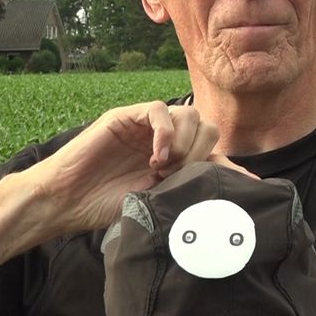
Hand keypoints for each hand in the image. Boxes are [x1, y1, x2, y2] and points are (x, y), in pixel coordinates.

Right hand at [21, 101, 243, 234]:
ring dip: (184, 144)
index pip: (215, 152)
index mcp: (176, 160)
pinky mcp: (127, 116)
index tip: (249, 186)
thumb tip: (231, 195)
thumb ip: (188, 190)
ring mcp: (147, 126)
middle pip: (208, 128)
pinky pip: (160, 110)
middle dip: (200, 153)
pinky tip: (157, 156)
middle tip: (177, 177)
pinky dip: (166, 132)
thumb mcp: (157, 202)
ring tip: (164, 168)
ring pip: (189, 115)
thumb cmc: (106, 206)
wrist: (66, 201)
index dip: (231, 166)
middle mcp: (165, 139)